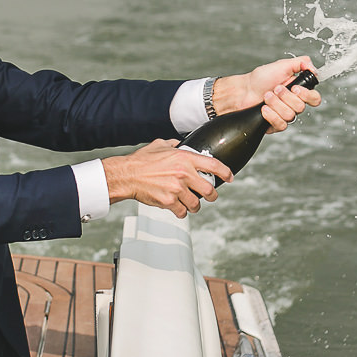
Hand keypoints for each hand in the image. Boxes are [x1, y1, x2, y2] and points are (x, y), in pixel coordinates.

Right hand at [101, 138, 229, 217]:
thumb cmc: (141, 160)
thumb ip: (174, 145)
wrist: (127, 175)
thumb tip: (181, 144)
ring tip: (190, 204)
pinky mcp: (169, 202)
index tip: (229, 177)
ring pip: (196, 204)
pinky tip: (177, 207)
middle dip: (212, 196)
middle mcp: (184, 173)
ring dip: (195, 206)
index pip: (213, 165)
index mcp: (185, 158)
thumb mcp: (160, 145)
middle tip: (210, 196)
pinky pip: (182, 212)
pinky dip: (181, 212)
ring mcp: (177, 189)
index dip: (225, 172)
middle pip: (209, 190)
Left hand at [214, 56, 323, 132]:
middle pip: (301, 107)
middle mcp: (293, 104)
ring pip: (290, 115)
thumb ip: (300, 63)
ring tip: (266, 96)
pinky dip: (271, 115)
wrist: (244, 91)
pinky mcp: (275, 124)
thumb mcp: (281, 66)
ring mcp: (284, 115)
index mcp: (298, 91)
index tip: (294, 88)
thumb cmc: (261, 78)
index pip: (314, 98)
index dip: (307, 95)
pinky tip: (264, 109)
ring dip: (275, 103)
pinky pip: (281, 124)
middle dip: (285, 97)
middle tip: (275, 88)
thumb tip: (313, 67)